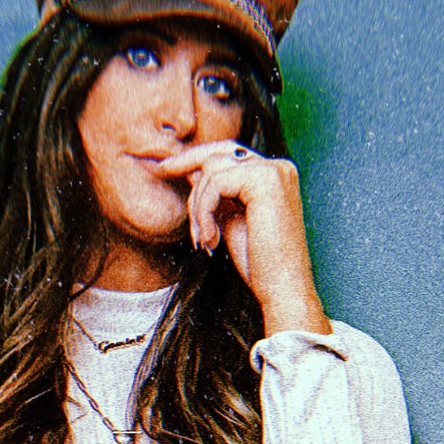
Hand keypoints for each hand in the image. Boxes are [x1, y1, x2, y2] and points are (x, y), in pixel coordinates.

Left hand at [153, 142, 328, 335]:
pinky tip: (211, 239)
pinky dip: (204, 212)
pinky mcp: (264, 181)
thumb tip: (192, 171)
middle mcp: (278, 167)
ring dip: (198, 206)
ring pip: (212, 170)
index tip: (166, 168)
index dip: (196, 158)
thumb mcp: (231, 220)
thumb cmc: (260, 265)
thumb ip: (216, 194)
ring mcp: (273, 171)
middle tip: (161, 171)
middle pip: (219, 152)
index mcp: (275, 175)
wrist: (283, 291)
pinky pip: (215, 184)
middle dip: (186, 164)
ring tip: (205, 239)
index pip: (229, 154)